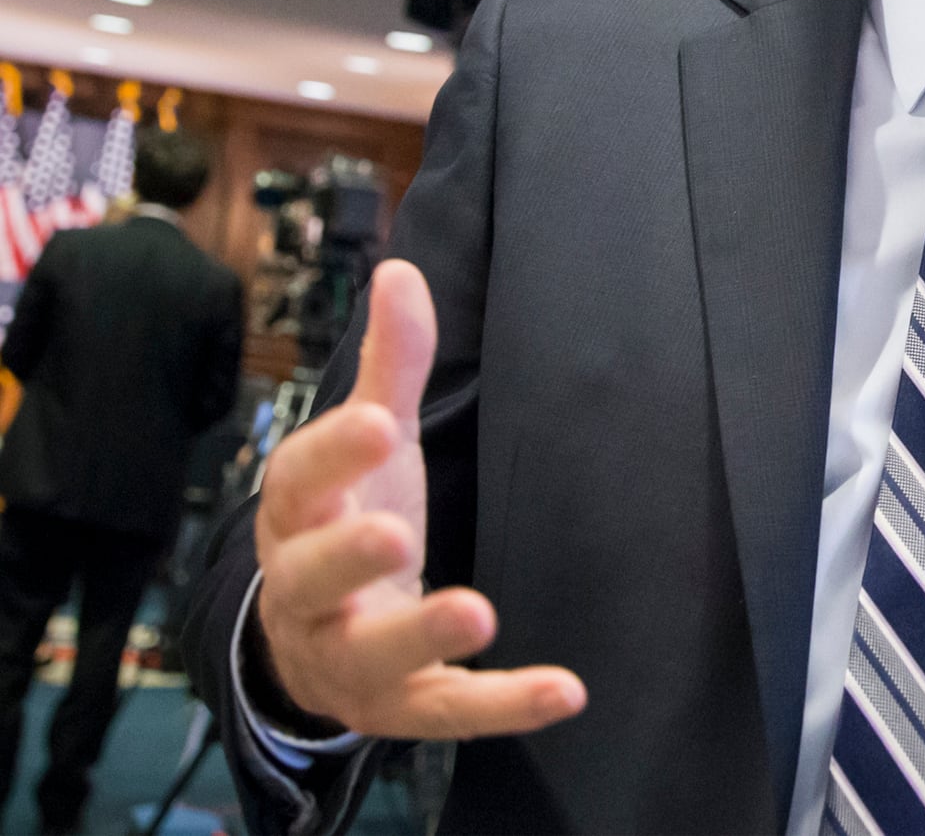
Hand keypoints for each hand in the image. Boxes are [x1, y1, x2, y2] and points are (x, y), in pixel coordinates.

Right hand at [252, 259, 586, 737]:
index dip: (335, 453)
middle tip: (396, 533)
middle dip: (351, 556)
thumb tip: (401, 270)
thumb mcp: (367, 446)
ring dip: (421, 635)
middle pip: (314, 576)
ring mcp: (350, 655)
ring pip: (370, 654)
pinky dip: (504, 706)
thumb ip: (389, 368)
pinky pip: (447, 711)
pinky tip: (567, 692)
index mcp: (299, 516)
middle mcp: (309, 591)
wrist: (312, 641)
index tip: (378, 423)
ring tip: (479, 613)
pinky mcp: (399, 706)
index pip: (301, 481)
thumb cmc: (346, 517)